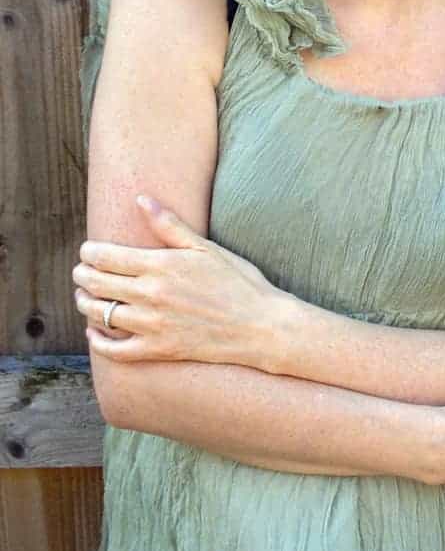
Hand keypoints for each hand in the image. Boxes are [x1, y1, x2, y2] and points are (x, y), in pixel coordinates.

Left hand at [72, 195, 294, 370]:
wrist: (259, 325)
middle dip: (82, 275)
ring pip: (100, 315)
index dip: (90, 252)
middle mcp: (151, 295)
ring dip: (85, 304)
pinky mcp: (158, 350)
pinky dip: (98, 341)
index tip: (87, 250)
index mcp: (161, 265)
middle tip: (80, 271)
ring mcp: (152, 325)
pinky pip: (115, 350)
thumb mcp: (205, 247)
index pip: (107, 256)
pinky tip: (95, 332)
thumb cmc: (238, 281)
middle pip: (97, 284)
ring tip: (85, 297)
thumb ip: (170, 225)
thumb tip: (141, 199)